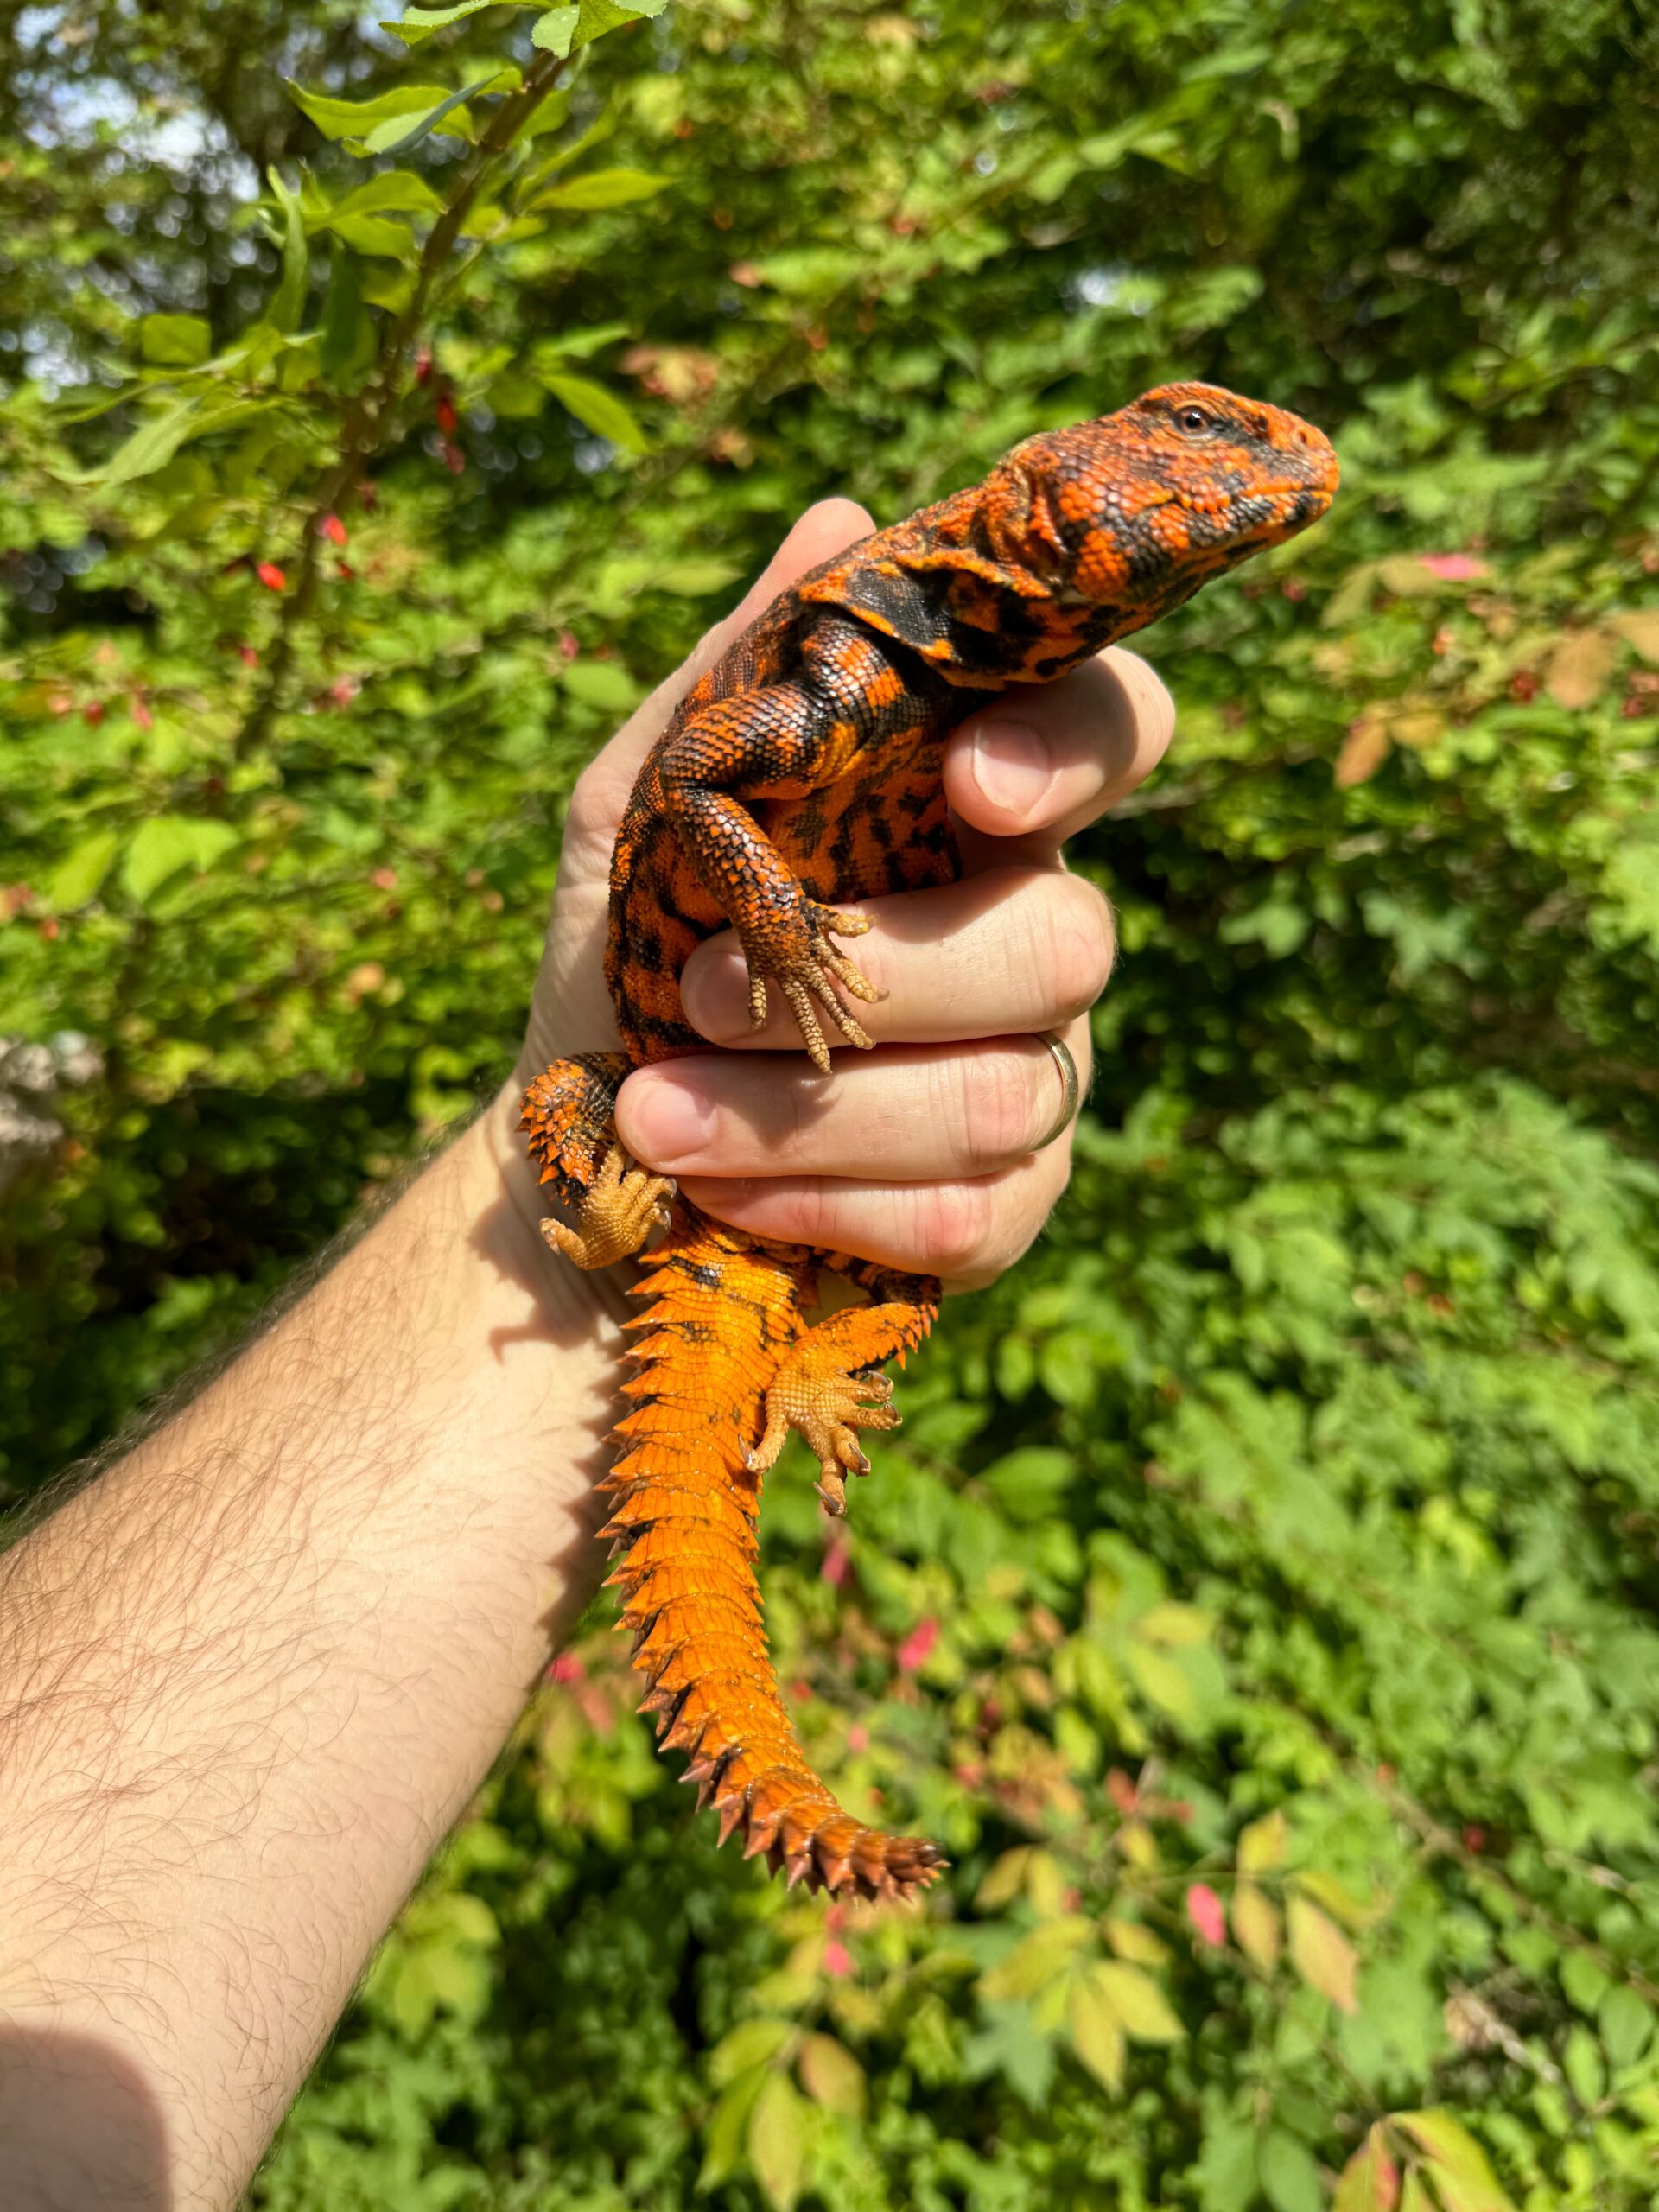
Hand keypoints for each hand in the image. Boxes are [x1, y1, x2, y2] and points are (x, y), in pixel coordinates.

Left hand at [507, 499, 1172, 1291]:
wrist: (578, 1158)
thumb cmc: (621, 958)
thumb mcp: (639, 809)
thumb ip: (740, 683)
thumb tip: (841, 522)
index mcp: (968, 813)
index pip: (1113, 731)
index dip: (1073, 748)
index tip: (966, 778)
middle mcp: (1030, 935)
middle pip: (1071, 939)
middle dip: (877, 974)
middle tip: (694, 990)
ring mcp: (1031, 1080)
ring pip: (1004, 1093)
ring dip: (806, 1111)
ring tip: (657, 1114)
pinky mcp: (1001, 1211)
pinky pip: (971, 1214)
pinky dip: (822, 1201)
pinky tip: (719, 1196)